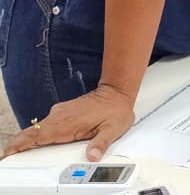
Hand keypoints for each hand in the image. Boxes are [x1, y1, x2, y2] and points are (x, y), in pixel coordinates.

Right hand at [2, 84, 134, 160]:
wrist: (116, 92)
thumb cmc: (115, 110)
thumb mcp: (113, 129)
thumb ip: (101, 143)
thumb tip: (93, 156)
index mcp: (67, 123)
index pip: (37, 135)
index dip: (20, 144)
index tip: (9, 153)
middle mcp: (59, 116)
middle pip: (31, 133)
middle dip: (18, 146)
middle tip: (9, 158)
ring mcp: (59, 113)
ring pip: (36, 129)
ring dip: (26, 141)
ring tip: (18, 154)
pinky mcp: (61, 113)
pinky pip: (44, 126)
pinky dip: (36, 136)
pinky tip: (36, 144)